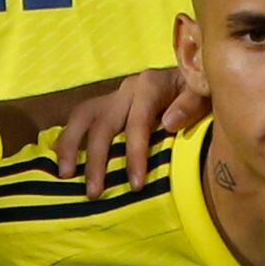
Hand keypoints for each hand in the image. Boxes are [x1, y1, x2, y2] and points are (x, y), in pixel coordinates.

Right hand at [57, 65, 202, 192]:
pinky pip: (80, 119)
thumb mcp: (205, 93)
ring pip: (82, 117)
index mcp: (151, 85)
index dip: (135, 154)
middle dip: (97, 161)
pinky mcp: (107, 104)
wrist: (195, 73)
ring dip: (71, 146)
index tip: (136, 184)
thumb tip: (167, 123)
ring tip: (65, 175)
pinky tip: (59, 159)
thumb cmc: (202, 90)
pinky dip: (67, 137)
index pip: (137, 123)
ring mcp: (114, 96)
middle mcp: (127, 88)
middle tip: (94, 192)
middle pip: (103, 124)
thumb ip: (191, 105)